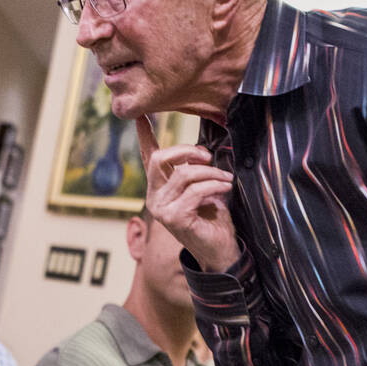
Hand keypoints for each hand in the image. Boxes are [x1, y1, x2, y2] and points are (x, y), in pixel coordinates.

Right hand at [135, 115, 239, 271]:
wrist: (219, 249)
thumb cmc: (212, 218)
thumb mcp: (202, 187)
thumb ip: (195, 170)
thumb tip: (200, 151)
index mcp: (159, 188)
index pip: (148, 157)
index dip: (144, 136)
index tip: (140, 116)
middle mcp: (155, 197)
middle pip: (160, 159)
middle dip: (186, 151)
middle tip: (208, 156)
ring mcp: (161, 208)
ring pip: (184, 174)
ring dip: (211, 173)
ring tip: (226, 179)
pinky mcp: (174, 217)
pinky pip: (196, 191)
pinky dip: (215, 186)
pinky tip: (225, 188)